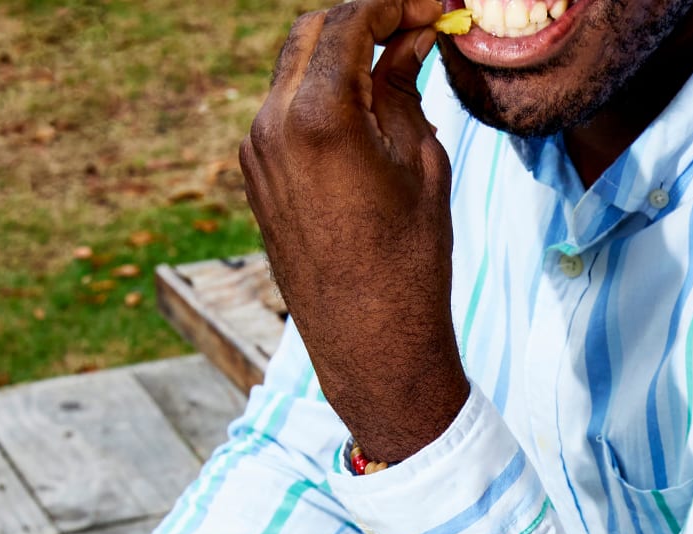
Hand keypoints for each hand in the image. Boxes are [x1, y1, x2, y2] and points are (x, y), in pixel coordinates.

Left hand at [240, 0, 466, 462]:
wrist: (369, 342)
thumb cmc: (410, 261)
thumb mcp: (423, 162)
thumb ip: (405, 89)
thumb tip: (410, 40)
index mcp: (319, 116)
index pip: (348, 20)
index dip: (395, 3)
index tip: (436, 7)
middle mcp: (272, 124)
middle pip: (311, 31)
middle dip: (365, 19)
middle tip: (417, 24)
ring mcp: (256, 150)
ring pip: (295, 67)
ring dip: (342, 54)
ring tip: (399, 63)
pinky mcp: (257, 175)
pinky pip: (286, 108)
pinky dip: (324, 91)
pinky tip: (368, 107)